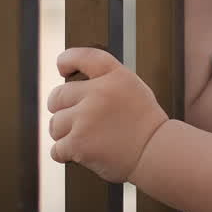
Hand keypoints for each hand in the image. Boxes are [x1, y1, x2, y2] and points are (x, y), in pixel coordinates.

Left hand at [46, 47, 168, 182]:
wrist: (156, 153)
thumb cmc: (145, 125)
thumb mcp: (133, 89)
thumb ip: (105, 82)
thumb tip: (71, 83)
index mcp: (115, 76)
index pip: (83, 57)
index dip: (67, 60)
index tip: (62, 67)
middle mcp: (98, 93)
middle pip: (57, 96)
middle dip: (61, 108)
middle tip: (75, 119)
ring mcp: (85, 118)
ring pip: (55, 124)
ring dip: (64, 134)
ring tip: (85, 139)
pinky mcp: (78, 143)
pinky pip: (57, 148)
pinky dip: (66, 154)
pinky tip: (82, 153)